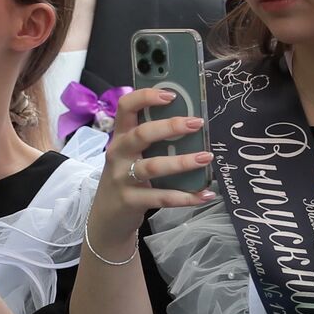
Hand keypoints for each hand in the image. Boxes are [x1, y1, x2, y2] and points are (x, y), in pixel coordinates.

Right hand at [85, 88, 216, 254]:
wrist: (106, 218)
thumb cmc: (126, 177)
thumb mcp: (131, 155)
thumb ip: (151, 139)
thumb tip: (189, 121)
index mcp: (120, 136)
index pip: (125, 107)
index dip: (146, 97)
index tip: (171, 94)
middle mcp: (118, 154)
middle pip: (141, 134)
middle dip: (170, 126)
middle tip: (197, 123)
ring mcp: (123, 178)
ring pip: (153, 166)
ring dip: (182, 162)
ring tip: (206, 157)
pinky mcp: (131, 201)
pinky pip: (162, 198)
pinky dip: (186, 196)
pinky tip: (205, 194)